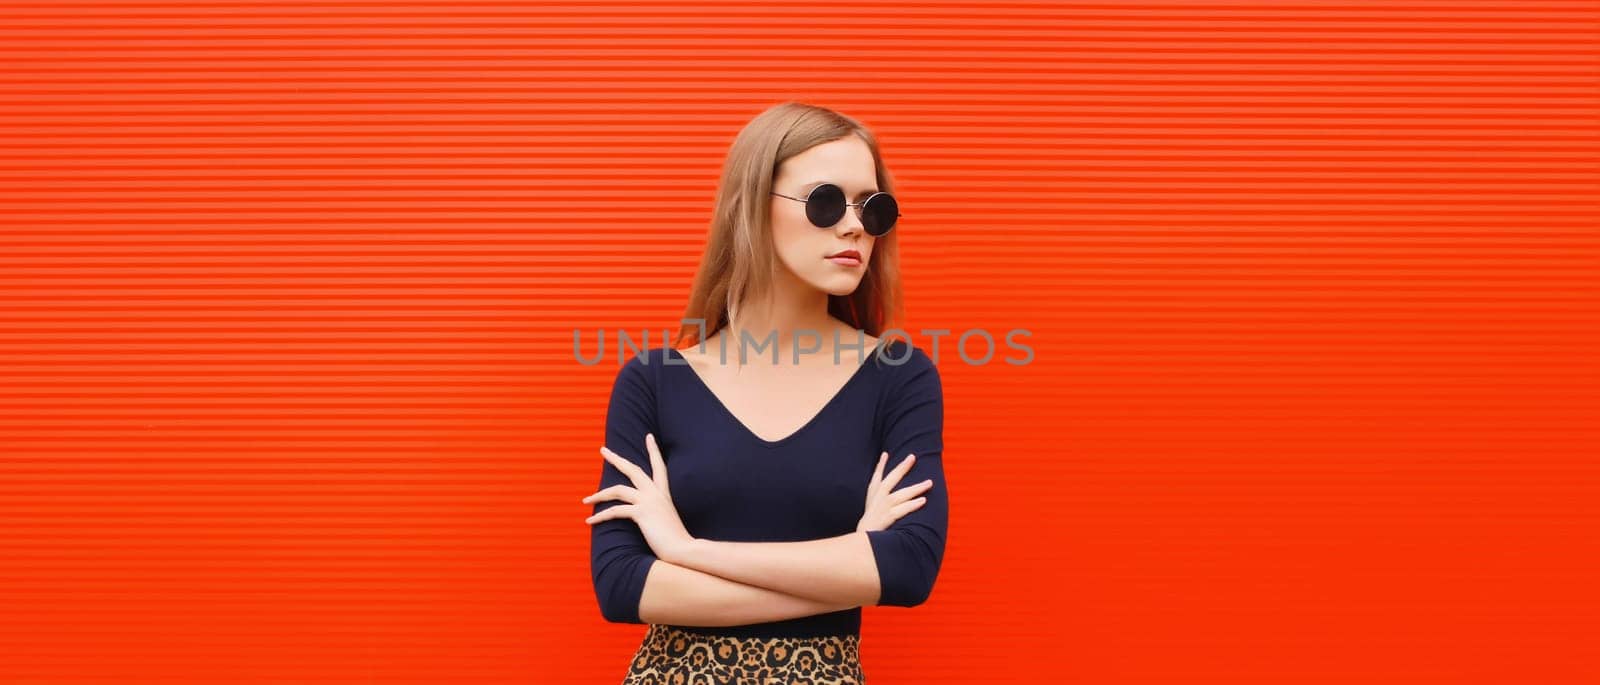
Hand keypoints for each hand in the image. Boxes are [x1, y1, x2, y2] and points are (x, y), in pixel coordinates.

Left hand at [583, 432, 695, 563]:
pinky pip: (614, 511)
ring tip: (586, 500)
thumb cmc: (676, 540)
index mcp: (663, 494)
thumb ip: (658, 514)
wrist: (684, 549)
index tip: (649, 436)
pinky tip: (590, 521)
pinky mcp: (641, 513)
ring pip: (618, 490)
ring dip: (599, 495)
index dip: (653, 451)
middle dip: (616, 459)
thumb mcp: (668, 520)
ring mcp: (648, 501)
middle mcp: (656, 494)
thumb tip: (647, 516)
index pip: (659, 467)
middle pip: (633, 469)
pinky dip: (600, 516)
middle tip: (603, 450)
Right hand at [856, 451, 932, 532]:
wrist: (859, 545)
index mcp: (872, 497)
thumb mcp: (870, 512)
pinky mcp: (886, 519)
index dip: (880, 465)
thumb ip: (878, 502)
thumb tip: (890, 499)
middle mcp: (877, 500)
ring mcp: (881, 509)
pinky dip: (912, 505)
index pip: (876, 478)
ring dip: (915, 488)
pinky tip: (923, 501)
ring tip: (929, 483)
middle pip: (890, 479)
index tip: (885, 454)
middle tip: (912, 457)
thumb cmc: (869, 529)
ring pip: (900, 495)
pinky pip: (901, 511)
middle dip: (902, 468)